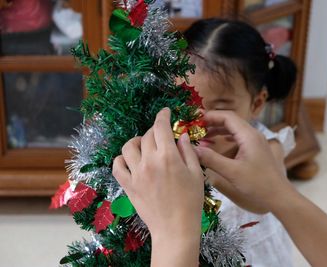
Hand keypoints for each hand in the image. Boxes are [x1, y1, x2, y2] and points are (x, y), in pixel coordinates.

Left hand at [112, 108, 203, 258]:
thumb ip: (188, 152)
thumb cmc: (191, 202)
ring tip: (145, 146)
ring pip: (128, 147)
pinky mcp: (128, 185)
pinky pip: (117, 166)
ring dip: (137, 141)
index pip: (161, 127)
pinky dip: (121, 159)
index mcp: (168, 157)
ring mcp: (135, 173)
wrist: (175, 228)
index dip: (163, 115)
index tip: (165, 112)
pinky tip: (130, 161)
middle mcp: (149, 161)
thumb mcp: (196, 174)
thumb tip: (181, 135)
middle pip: (147, 136)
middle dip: (155, 131)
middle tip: (163, 136)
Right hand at [195, 111, 293, 213]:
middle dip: (212, 122)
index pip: (227, 117)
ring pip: (234, 129)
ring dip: (218, 130)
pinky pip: (238, 137)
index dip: (210, 116)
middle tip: (195, 128)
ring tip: (203, 136)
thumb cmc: (257, 185)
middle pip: (231, 121)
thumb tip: (193, 149)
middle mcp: (253, 135)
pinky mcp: (256, 150)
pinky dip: (226, 137)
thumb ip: (211, 159)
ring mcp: (256, 142)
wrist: (279, 197)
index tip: (194, 120)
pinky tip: (218, 143)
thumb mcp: (232, 172)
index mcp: (248, 135)